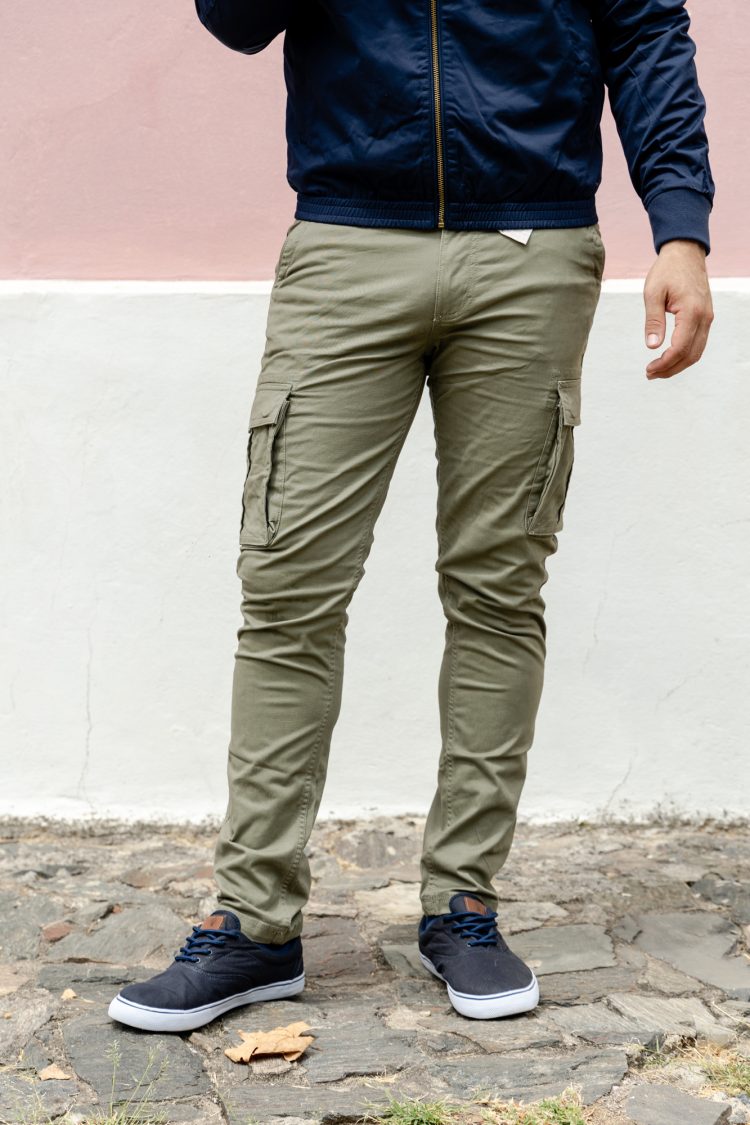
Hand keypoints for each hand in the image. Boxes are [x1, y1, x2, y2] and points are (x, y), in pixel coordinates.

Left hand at [643, 239, 713, 379]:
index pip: (680, 348)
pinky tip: (669, 357)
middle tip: (650, 374)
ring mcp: (707, 318)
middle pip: (691, 355)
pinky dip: (684, 354)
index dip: (665, 363)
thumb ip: (653, 320)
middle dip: (670, 369)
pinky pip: (698, 343)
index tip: (649, 369)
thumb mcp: (653, 293)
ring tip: (657, 369)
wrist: (685, 252)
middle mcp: (704, 317)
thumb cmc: (667, 270)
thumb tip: (652, 346)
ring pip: (697, 352)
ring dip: (678, 364)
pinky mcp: (705, 317)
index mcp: (692, 312)